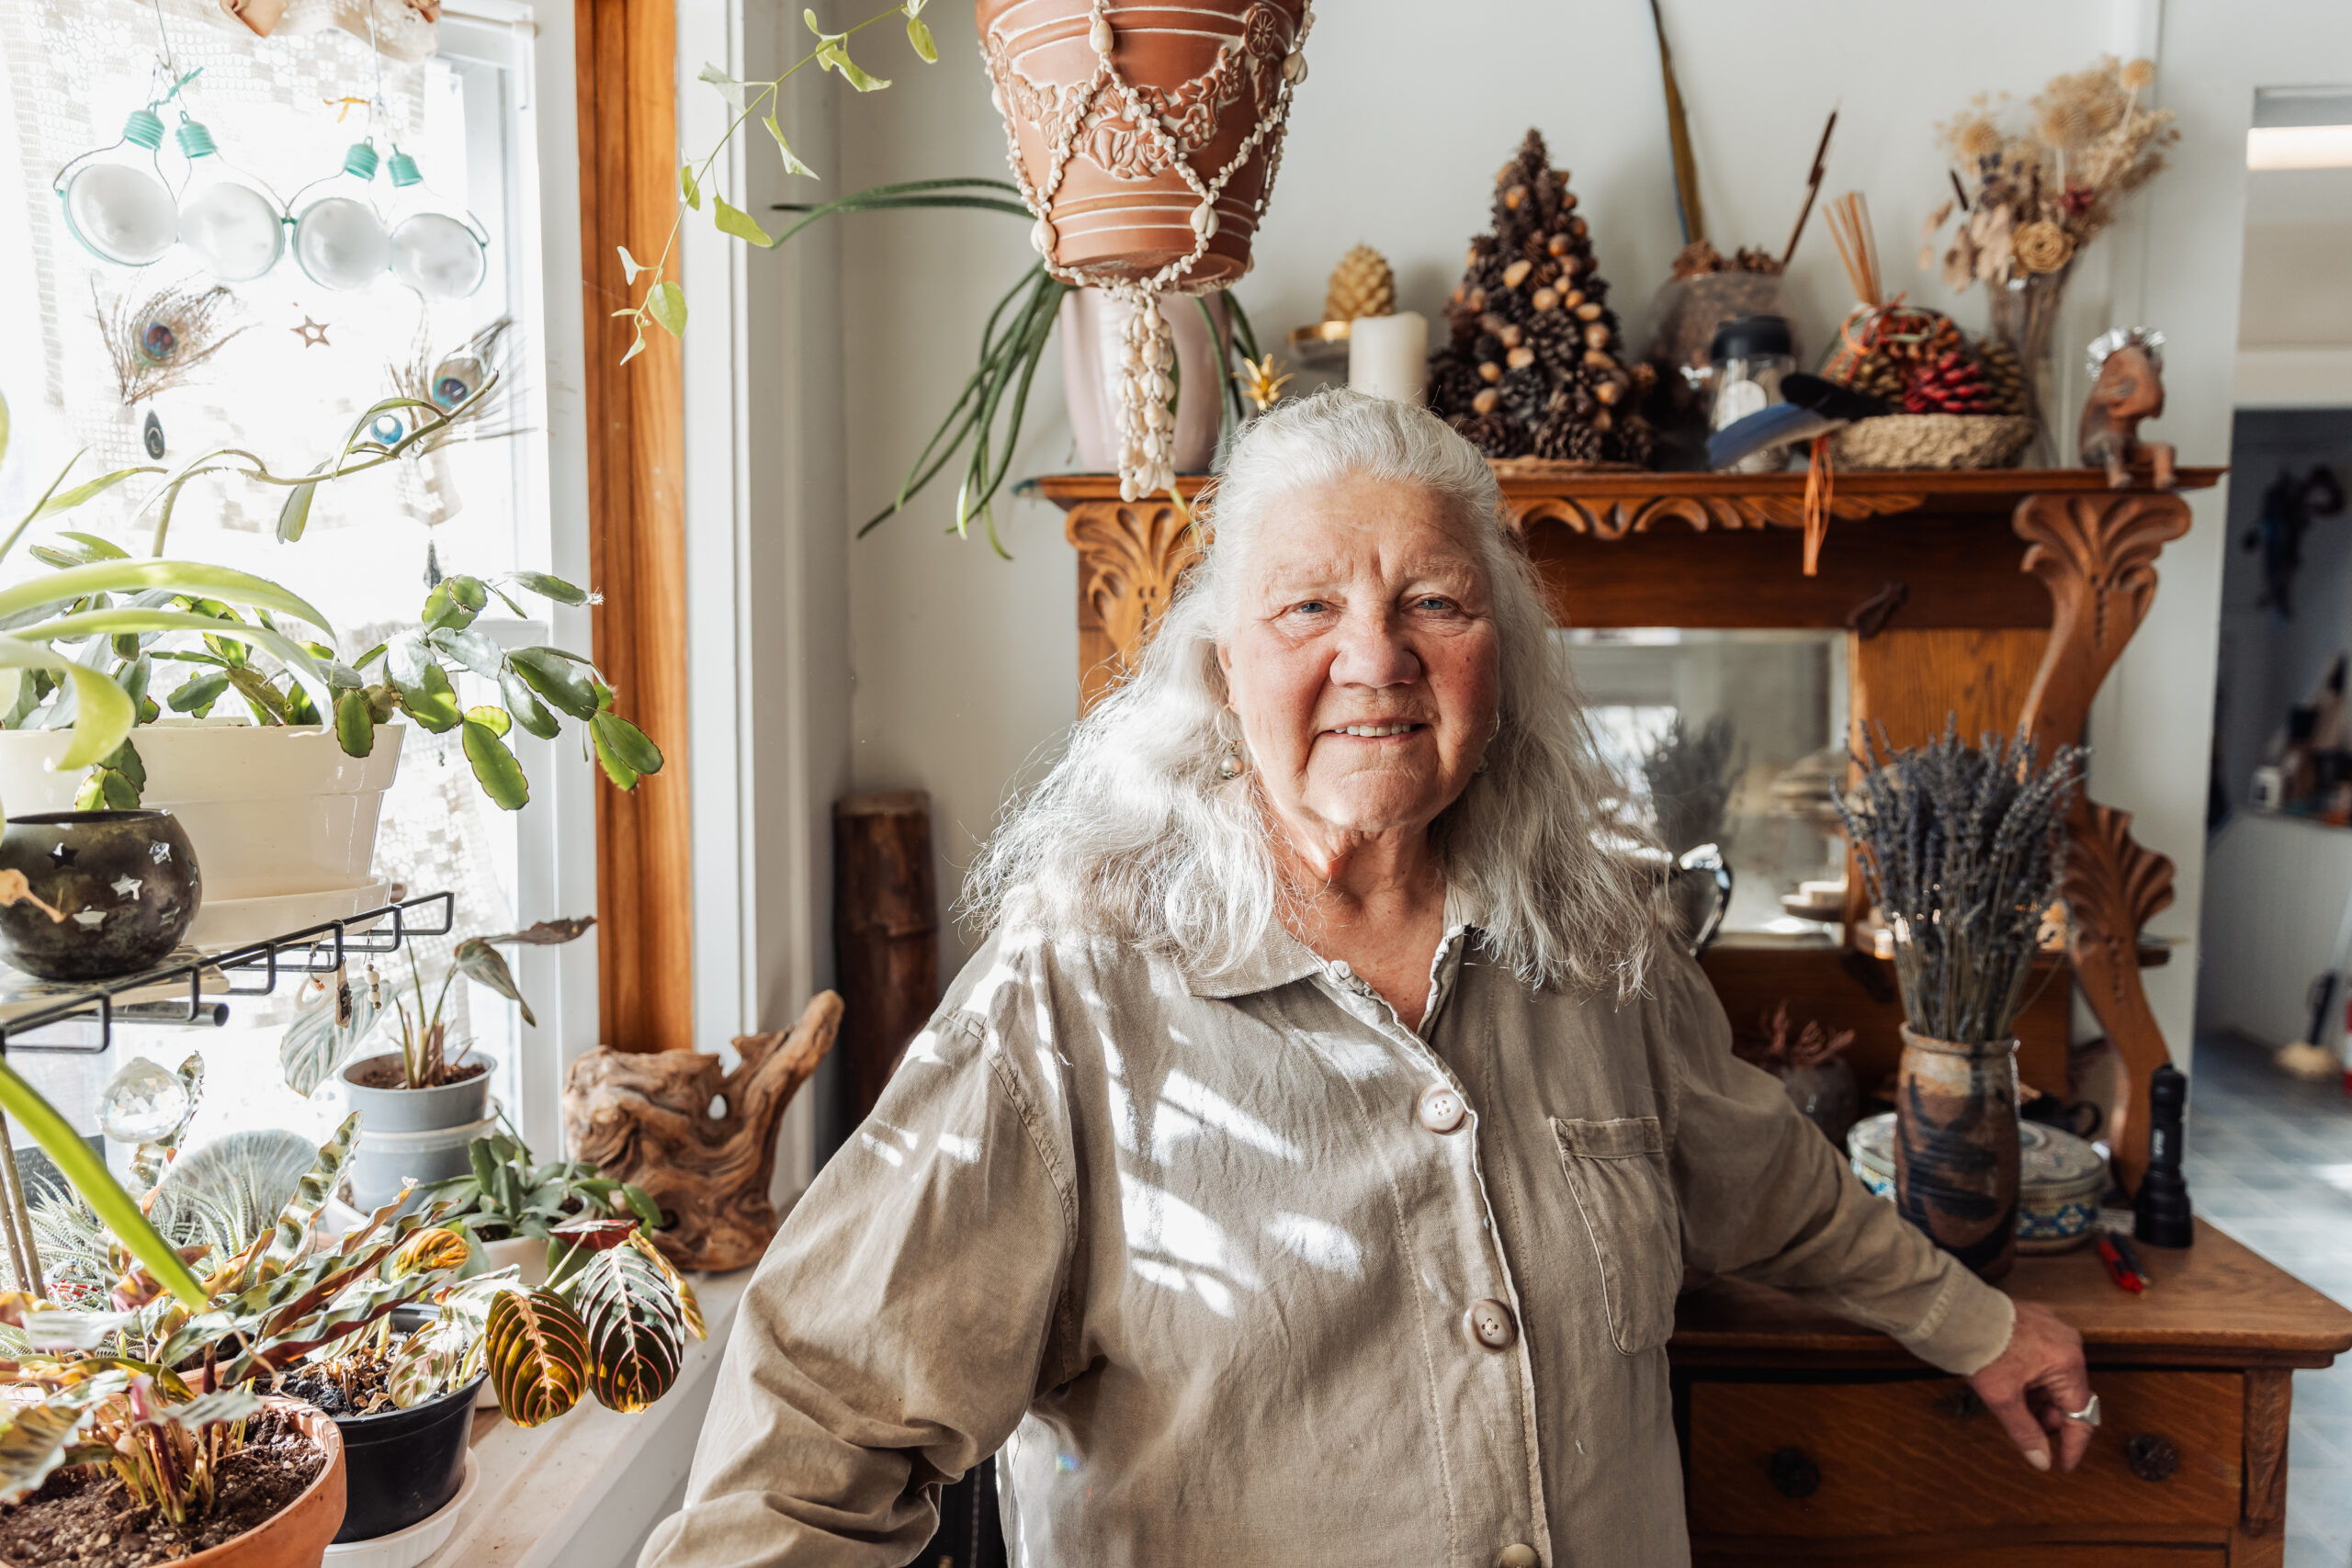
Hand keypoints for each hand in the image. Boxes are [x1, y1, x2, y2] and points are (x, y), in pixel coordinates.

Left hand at [1966, 1300, 2092, 1472]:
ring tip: (2016, 1403)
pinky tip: (2015, 1383)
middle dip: (2050, 1416)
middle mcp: (2068, 1343)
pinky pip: (2047, 1356)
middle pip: (2070, 1394)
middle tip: (2030, 1429)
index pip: (2080, 1415)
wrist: (1953, 1313)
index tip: (2064, 1462)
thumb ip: (2026, 1432)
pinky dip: (2035, 1375)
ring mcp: (2054, 1328)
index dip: (2073, 1445)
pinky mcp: (2039, 1320)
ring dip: (2041, 1396)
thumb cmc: (1979, 1349)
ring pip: (2058, 1376)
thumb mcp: (2002, 1399)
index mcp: (2067, 1363)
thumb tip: (2042, 1459)